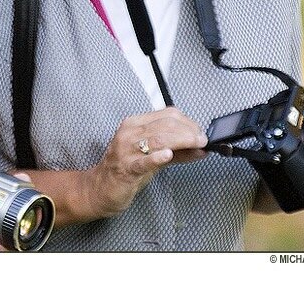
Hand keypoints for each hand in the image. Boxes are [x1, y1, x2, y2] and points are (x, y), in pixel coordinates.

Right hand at [82, 107, 207, 219]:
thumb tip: (201, 148)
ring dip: (181, 142)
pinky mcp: (125, 168)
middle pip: (165, 125)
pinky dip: (156, 157)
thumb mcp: (152, 155)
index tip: (201, 133)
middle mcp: (129, 133)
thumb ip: (178, 151)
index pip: (167, 115)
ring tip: (196, 145)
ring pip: (158, 139)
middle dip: (189, 132)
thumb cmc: (126, 169)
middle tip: (203, 140)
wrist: (100, 188)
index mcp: (135, 124)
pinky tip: (168, 155)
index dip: (188, 122)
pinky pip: (143, 161)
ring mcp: (126, 150)